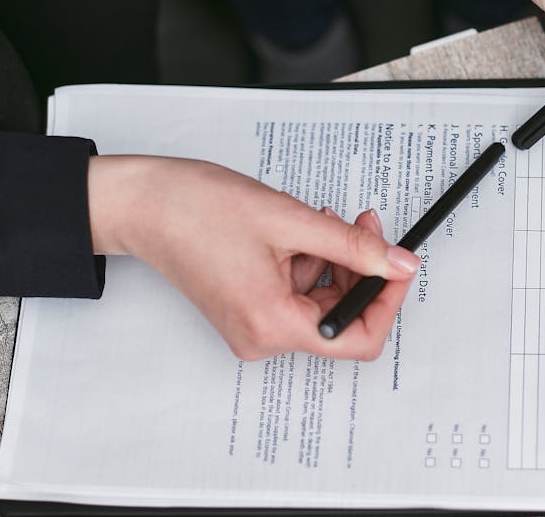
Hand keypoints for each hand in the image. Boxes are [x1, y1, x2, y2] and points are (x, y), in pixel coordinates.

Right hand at [86, 155, 419, 360]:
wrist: (145, 205)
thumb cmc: (198, 209)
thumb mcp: (291, 220)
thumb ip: (353, 246)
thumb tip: (399, 265)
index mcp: (272, 325)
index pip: (358, 339)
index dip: (386, 300)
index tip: (398, 264)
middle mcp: (262, 338)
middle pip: (340, 318)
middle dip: (359, 269)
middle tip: (362, 223)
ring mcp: (253, 328)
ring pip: (321, 302)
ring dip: (332, 260)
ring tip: (315, 221)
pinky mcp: (248, 312)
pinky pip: (298, 295)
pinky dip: (309, 263)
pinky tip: (296, 233)